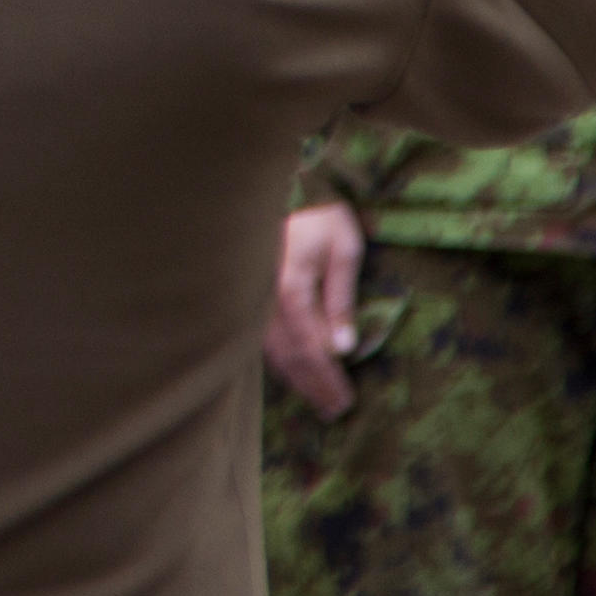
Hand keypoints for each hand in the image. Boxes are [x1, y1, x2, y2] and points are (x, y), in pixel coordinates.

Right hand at [265, 205, 365, 419]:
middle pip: (289, 356)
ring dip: (295, 378)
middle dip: (313, 386)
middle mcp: (264, 297)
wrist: (278, 184)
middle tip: (335, 411)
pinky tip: (291, 370)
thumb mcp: (343, 247)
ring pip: (270, 349)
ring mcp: (251, 295)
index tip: (346, 402)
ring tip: (317, 400)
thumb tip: (343, 347)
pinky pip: (260, 335)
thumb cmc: (318, 212)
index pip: (312, 348)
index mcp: (290, 288)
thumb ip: (342, 297)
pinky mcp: (248, 292)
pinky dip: (278, 359)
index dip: (328, 378)